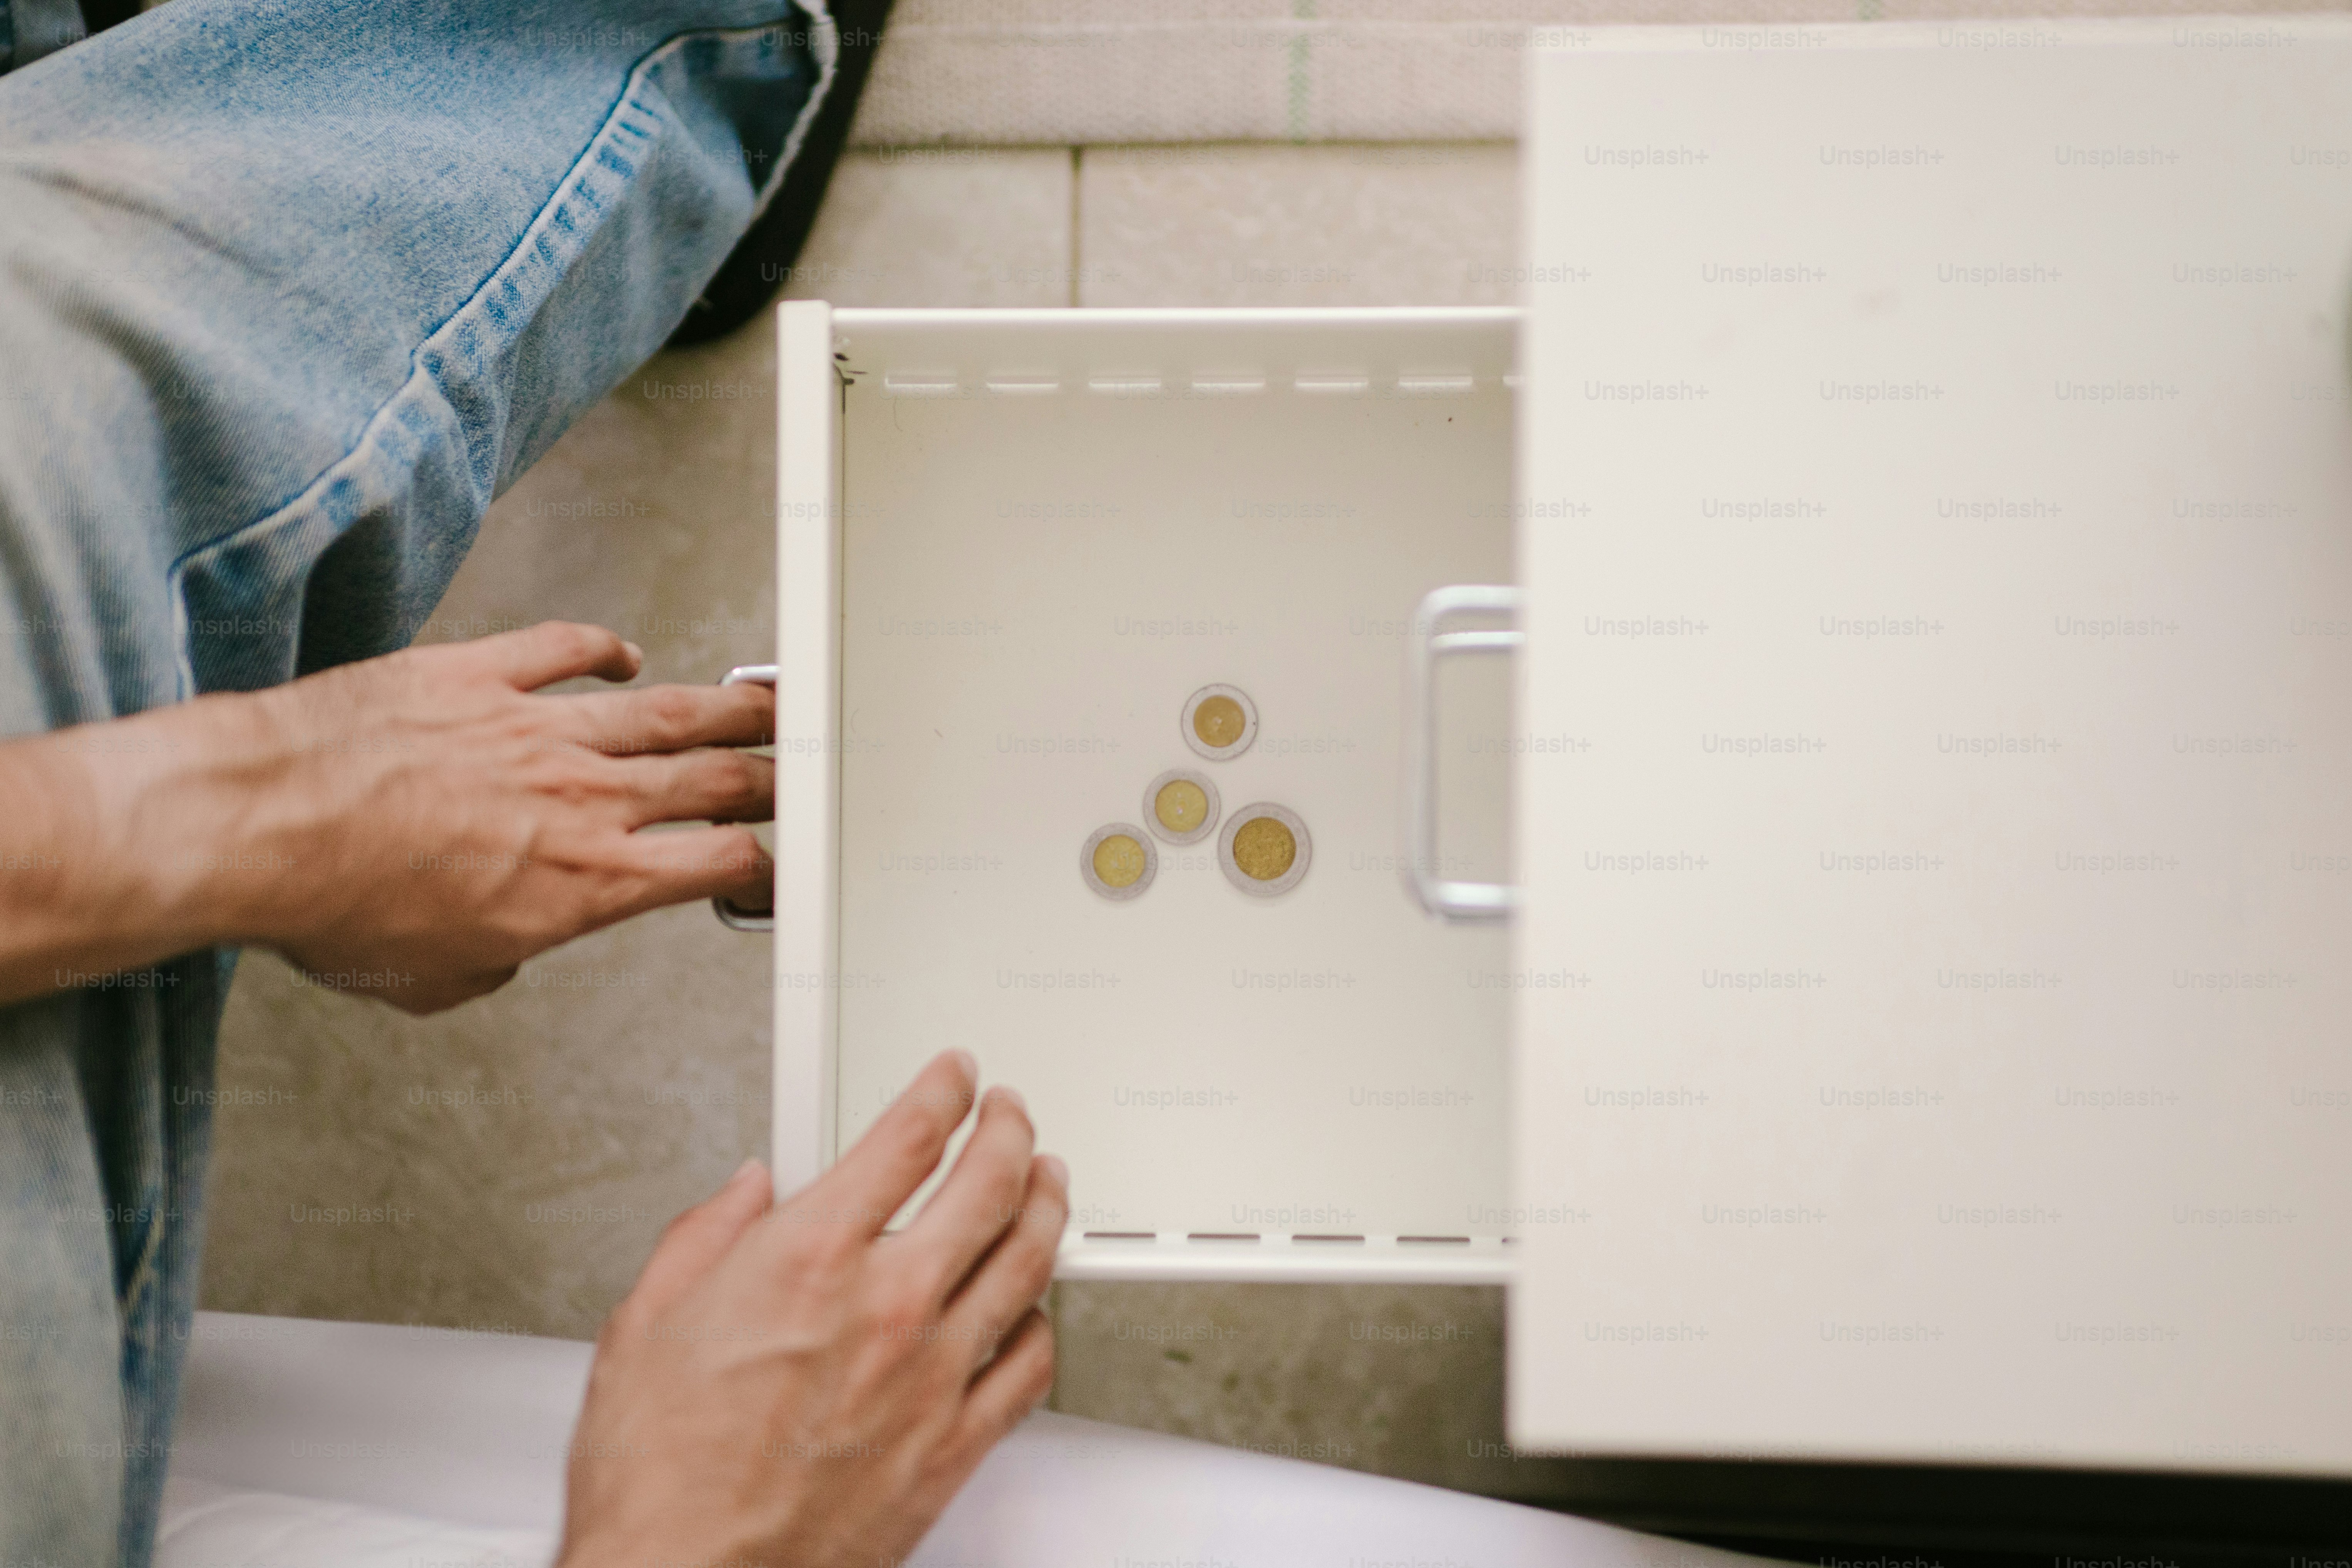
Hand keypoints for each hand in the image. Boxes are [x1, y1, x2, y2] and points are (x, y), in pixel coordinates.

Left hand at [0, 620, 773, 1010]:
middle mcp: (580, 800)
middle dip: (770, 778)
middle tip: (798, 772)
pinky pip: (563, 651)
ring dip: (724, 708)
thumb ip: (497, 962)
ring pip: (662, 712)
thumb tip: (501, 949)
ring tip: (761, 704)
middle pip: (711, 781)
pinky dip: (602, 650)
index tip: (772, 861)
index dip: (761, 862)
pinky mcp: (478, 674)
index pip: (715, 864)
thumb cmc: (334, 907)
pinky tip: (624, 653)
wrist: (260, 827)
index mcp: (585, 883)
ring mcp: (534, 728)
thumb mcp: (434, 980)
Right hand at [558, 1051, 1065, 1567]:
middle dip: (1009, 1129)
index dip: (941, 1090)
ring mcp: (931, 1377)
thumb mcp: (643, 1322)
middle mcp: (886, 1307)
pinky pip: (1030, 1365)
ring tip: (1046, 1181)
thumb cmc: (658, 1474)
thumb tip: (745, 1191)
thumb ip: (703, 1237)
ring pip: (1028, 1263)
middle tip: (1009, 1113)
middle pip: (989, 1183)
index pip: (906, 1136)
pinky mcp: (954, 1445)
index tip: (952, 1078)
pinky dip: (1041, 1323)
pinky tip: (1036, 1309)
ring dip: (1046, 1206)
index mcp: (810, 1259)